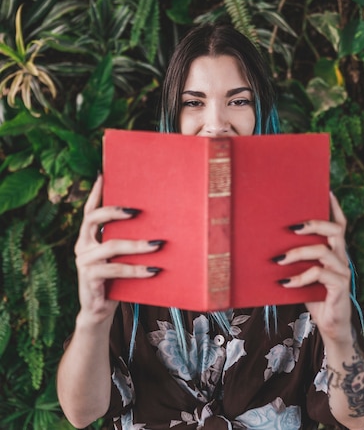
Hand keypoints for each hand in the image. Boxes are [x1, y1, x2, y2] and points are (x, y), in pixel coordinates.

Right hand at [74, 174, 162, 325]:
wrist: (99, 310)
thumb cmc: (115, 278)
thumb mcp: (120, 256)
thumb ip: (127, 238)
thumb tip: (159, 221)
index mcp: (88, 236)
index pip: (90, 209)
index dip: (95, 191)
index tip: (103, 174)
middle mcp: (82, 245)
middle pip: (93, 219)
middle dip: (115, 211)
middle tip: (137, 210)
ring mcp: (84, 262)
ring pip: (111, 246)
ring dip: (137, 244)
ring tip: (159, 244)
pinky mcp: (90, 279)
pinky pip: (116, 270)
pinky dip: (137, 269)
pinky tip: (155, 269)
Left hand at [275, 192, 351, 342]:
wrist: (330, 326)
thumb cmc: (314, 296)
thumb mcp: (303, 273)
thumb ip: (295, 258)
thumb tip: (265, 242)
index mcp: (334, 250)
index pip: (339, 223)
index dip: (335, 207)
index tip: (326, 190)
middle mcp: (341, 257)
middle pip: (335, 230)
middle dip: (313, 223)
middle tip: (291, 227)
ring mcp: (343, 271)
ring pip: (323, 250)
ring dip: (298, 253)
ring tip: (279, 259)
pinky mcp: (340, 287)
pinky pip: (320, 274)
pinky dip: (300, 277)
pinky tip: (285, 283)